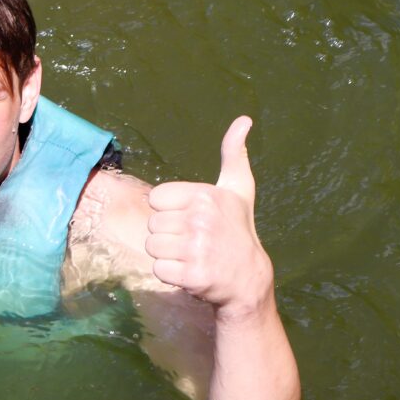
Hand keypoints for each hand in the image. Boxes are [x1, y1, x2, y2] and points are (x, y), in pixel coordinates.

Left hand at [145, 116, 272, 319]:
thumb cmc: (237, 229)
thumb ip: (234, 154)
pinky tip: (190, 272)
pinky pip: (158, 269)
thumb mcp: (238, 189)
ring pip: (151, 246)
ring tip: (190, 255)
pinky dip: (170, 274)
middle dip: (167, 234)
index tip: (191, 218)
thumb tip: (243, 120)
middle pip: (151, 224)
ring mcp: (197, 248)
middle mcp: (201, 219)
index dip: (169, 210)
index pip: (156, 199)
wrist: (249, 279)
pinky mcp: (193, 275)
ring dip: (166, 254)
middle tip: (193, 240)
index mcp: (205, 195)